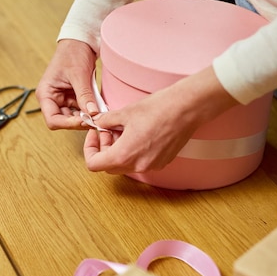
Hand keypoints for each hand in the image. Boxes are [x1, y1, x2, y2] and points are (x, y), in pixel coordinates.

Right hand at [36, 39, 99, 129]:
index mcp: (46, 94)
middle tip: (96, 120)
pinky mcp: (73, 98)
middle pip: (64, 122)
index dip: (68, 124)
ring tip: (99, 115)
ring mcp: (63, 100)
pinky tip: (99, 109)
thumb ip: (84, 96)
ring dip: (86, 118)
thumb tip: (92, 115)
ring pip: (74, 118)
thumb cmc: (73, 53)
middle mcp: (52, 100)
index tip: (84, 121)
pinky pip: (81, 110)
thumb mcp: (79, 75)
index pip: (53, 120)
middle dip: (80, 122)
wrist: (80, 41)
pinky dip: (90, 111)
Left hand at [83, 66, 238, 173]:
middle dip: (104, 149)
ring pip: (124, 165)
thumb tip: (97, 123)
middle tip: (108, 130)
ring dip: (119, 151)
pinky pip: (139, 162)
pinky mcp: (161, 162)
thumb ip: (106, 121)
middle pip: (109, 167)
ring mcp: (150, 166)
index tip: (95, 135)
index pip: (94, 164)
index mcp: (124, 155)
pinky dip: (133, 152)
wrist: (186, 108)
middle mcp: (137, 166)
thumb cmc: (158, 109)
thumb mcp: (124, 112)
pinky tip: (139, 134)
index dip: (90, 149)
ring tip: (124, 130)